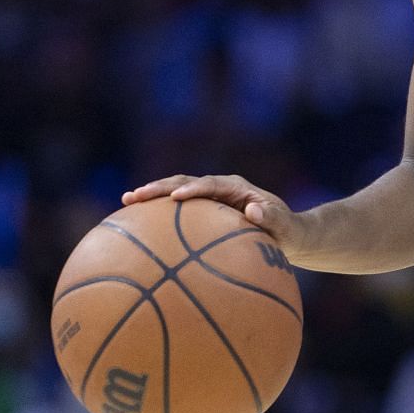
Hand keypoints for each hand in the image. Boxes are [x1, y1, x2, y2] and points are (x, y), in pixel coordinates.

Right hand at [123, 174, 300, 245]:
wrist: (286, 232)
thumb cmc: (287, 231)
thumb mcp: (286, 227)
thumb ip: (273, 218)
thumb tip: (253, 211)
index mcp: (237, 188)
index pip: (211, 184)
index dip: (192, 188)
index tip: (175, 196)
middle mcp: (220, 187)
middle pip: (185, 181)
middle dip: (160, 187)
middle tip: (135, 195)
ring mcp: (209, 197)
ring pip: (176, 190)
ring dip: (152, 194)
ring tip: (126, 201)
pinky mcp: (202, 209)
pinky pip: (177, 209)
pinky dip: (158, 212)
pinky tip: (136, 222)